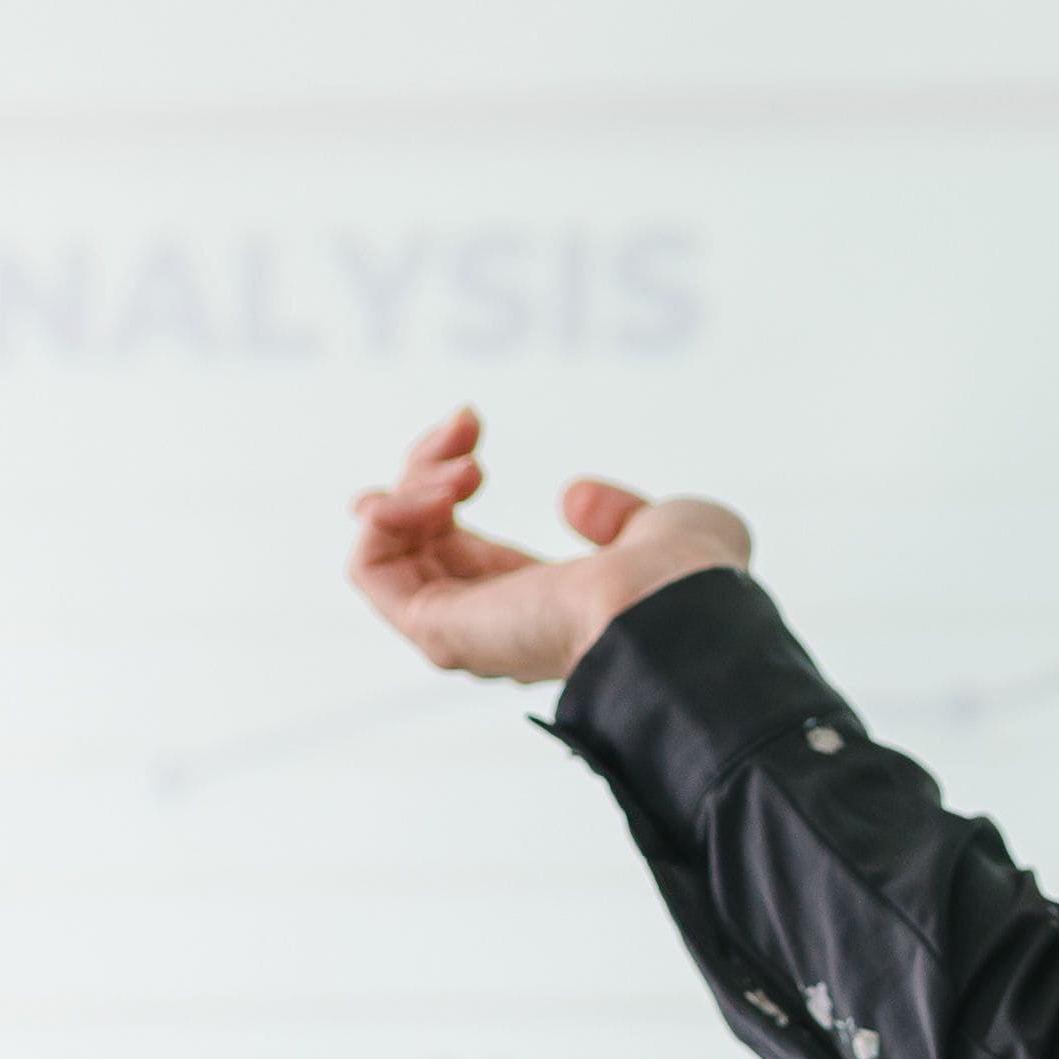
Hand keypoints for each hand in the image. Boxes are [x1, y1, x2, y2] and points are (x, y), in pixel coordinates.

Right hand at [344, 402, 753, 686]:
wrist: (679, 607)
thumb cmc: (689, 581)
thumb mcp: (660, 527)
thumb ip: (618, 515)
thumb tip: (574, 499)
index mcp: (539, 604)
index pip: (455, 547)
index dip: (441, 479)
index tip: (470, 426)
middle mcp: (492, 623)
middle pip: (413, 539)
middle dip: (424, 465)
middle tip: (466, 426)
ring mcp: (460, 631)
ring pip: (386, 547)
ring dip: (411, 483)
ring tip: (465, 466)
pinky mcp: (437, 630)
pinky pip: (369, 568)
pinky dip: (383, 516)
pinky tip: (435, 488)